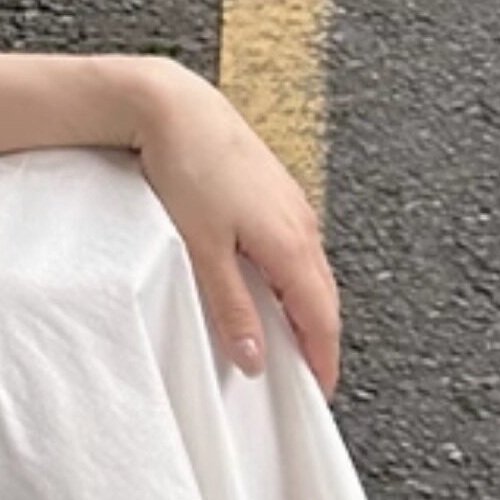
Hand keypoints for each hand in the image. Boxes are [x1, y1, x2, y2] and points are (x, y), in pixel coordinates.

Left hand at [129, 62, 341, 398]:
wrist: (176, 107)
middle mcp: (302, 225)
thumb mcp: (202, 250)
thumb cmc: (189, 168)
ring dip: (305, 308)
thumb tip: (255, 356)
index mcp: (291, 244)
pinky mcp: (276, 193)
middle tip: (306, 377)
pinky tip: (270, 286)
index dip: (324, 359)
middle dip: (319, 340)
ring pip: (310, 272)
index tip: (320, 392)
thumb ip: (231, 306)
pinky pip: (296, 248)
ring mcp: (292, 206)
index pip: (321, 318)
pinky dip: (292, 278)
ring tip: (287, 340)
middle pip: (323, 298)